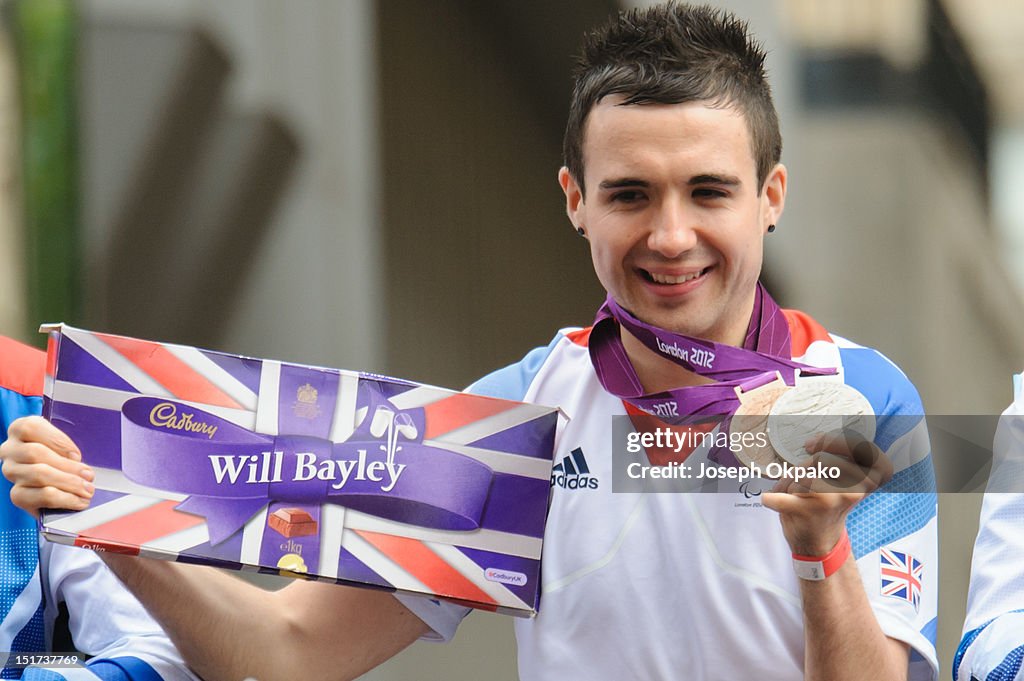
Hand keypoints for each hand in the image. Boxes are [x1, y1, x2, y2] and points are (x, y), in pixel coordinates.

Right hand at [0, 416, 94, 515]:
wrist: (56, 480)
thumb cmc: (62, 455)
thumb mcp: (65, 443)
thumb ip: (68, 448)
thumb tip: (82, 468)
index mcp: (20, 429)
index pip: (31, 429)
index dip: (57, 441)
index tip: (77, 455)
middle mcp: (10, 450)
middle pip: (35, 453)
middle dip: (67, 466)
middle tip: (88, 476)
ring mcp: (11, 472)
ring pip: (38, 475)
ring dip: (68, 483)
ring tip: (87, 489)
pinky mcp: (17, 495)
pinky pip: (41, 496)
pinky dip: (64, 499)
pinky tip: (79, 501)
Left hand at [760, 431, 892, 554]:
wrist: (819, 542)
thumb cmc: (828, 502)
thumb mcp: (844, 478)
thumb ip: (838, 456)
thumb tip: (811, 444)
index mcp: (871, 479)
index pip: (860, 446)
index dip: (835, 441)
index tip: (813, 447)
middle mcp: (856, 490)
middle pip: (821, 458)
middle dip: (805, 467)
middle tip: (801, 480)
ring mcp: (831, 501)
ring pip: (801, 473)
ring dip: (789, 482)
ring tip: (792, 494)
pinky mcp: (807, 511)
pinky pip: (781, 491)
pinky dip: (771, 497)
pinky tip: (771, 501)